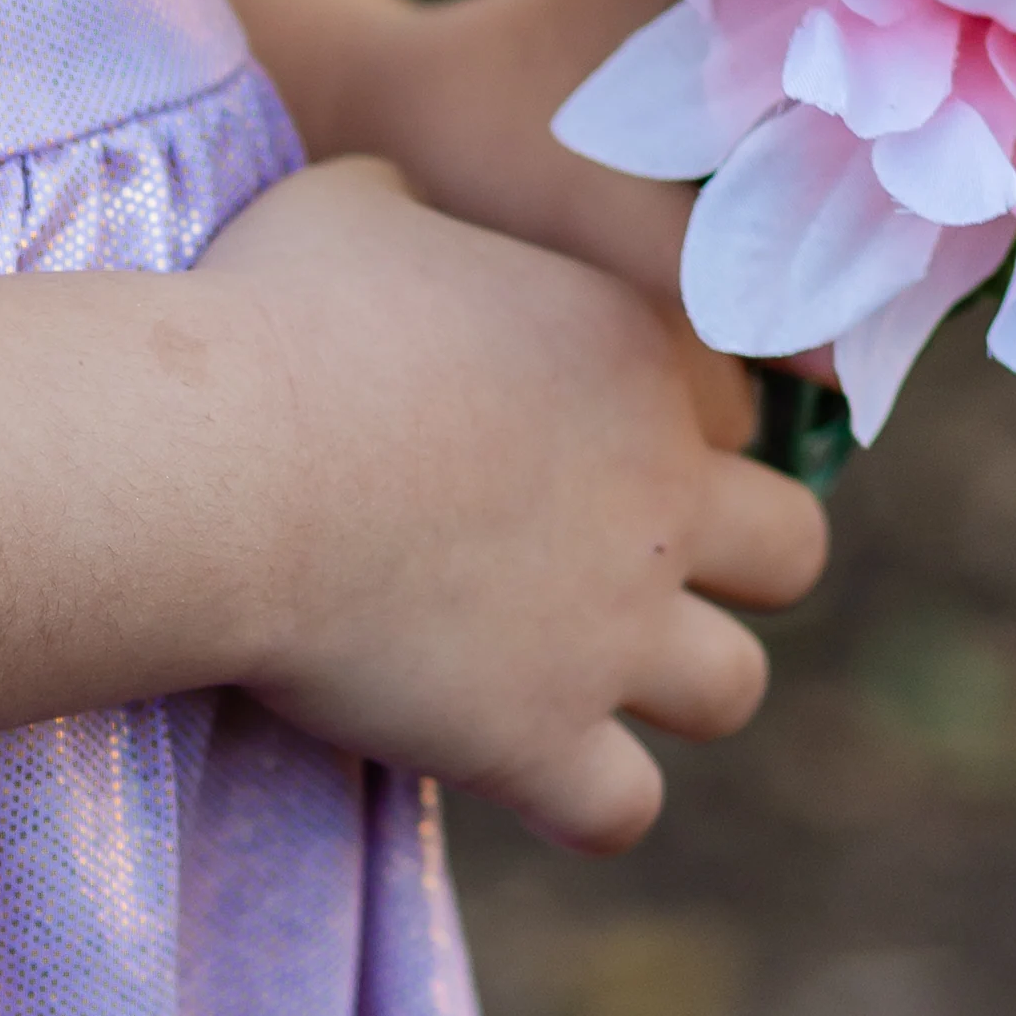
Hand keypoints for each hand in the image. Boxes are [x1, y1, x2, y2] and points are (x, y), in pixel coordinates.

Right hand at [195, 156, 824, 852]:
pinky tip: (524, 771)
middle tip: (624, 565)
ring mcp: (611, 627)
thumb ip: (424, 214)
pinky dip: (585, 804)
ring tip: (579, 676)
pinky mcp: (539, 737)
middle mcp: (658, 494)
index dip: (675, 427)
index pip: (735, 404)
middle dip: (729, 563)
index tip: (591, 442)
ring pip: (733, 691)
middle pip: (794, 550)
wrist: (221, 463)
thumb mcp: (356, 203)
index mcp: (633, 353)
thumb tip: (406, 214)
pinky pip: (622, 812)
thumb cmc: (274, 314)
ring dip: (671, 687)